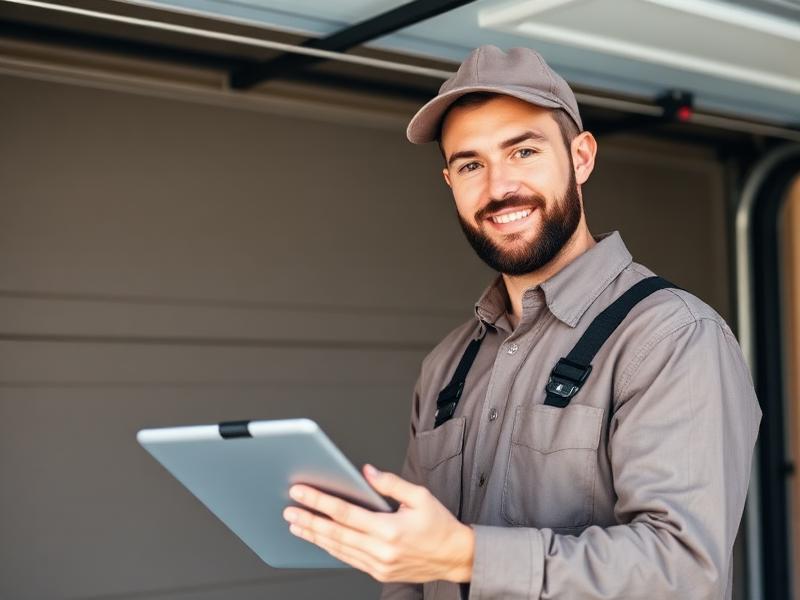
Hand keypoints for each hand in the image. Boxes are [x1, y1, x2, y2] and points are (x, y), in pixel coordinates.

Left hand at [282, 464, 474, 582]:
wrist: (455, 557)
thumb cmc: (439, 525)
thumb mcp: (420, 496)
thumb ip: (390, 483)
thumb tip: (366, 472)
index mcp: (389, 529)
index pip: (345, 513)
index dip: (319, 501)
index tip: (301, 492)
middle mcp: (381, 550)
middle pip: (335, 533)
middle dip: (309, 521)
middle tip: (289, 510)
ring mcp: (378, 565)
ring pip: (338, 549)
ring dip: (315, 536)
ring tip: (296, 525)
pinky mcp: (379, 573)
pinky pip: (349, 559)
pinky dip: (331, 549)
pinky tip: (320, 539)